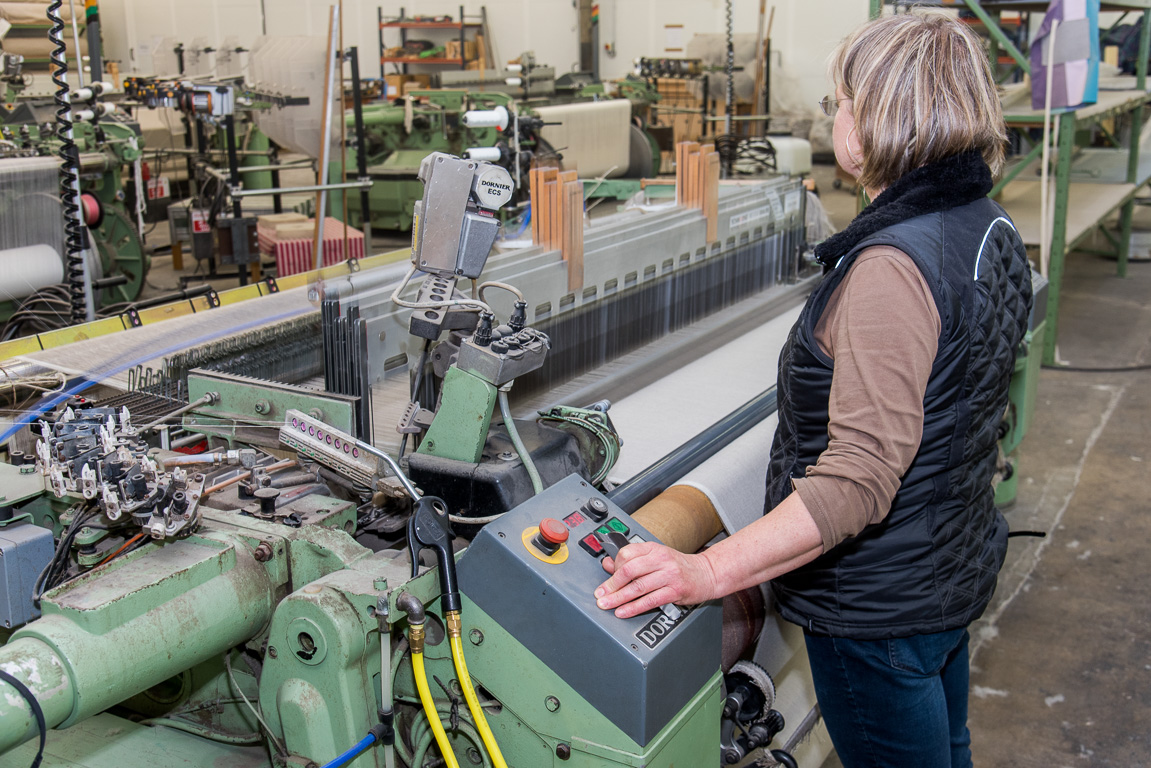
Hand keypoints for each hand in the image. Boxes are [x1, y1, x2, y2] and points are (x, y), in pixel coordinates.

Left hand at [593, 541, 717, 618]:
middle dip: (611, 585)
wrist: (707, 574)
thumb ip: (633, 560)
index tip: (607, 579)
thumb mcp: (656, 557)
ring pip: (638, 587)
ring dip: (618, 598)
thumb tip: (608, 564)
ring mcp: (669, 575)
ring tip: (607, 604)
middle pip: (629, 570)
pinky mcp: (675, 591)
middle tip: (600, 595)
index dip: (613, 567)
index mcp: (654, 549)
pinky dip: (634, 608)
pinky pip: (650, 600)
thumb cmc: (679, 567)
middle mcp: (661, 559)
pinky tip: (623, 612)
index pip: (627, 554)